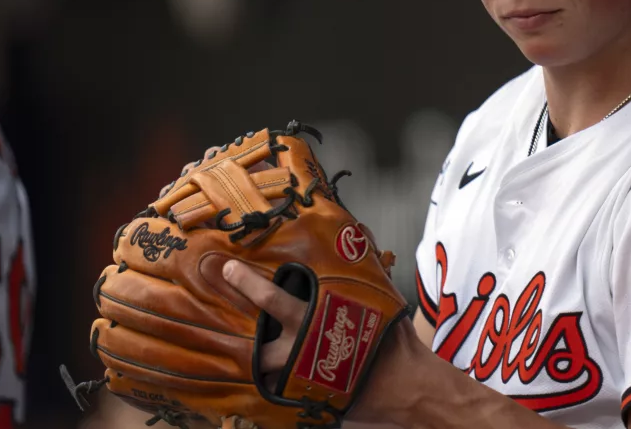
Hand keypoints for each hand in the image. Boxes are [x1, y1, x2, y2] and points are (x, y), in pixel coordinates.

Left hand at [222, 259, 423, 424]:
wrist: (404, 383)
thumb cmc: (392, 335)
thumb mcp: (380, 293)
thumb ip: (364, 265)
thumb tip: (359, 234)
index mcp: (315, 318)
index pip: (272, 298)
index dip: (247, 282)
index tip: (229, 269)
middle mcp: (301, 348)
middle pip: (256, 342)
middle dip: (239, 330)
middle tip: (225, 317)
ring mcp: (299, 376)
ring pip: (263, 368)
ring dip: (256, 358)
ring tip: (246, 348)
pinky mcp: (305, 396)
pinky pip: (278, 389)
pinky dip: (273, 380)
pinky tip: (271, 373)